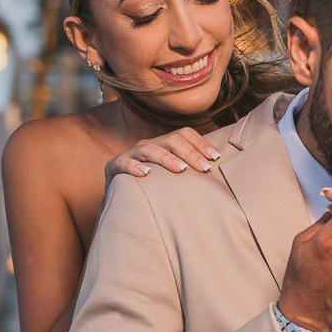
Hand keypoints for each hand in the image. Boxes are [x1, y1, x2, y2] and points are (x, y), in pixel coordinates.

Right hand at [104, 128, 220, 184]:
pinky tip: (145, 174)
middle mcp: (149, 144)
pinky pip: (124, 163)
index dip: (201, 143)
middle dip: (190, 153)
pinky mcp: (115, 166)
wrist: (119, 197)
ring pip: (150, 149)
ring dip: (167, 158)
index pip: (184, 134)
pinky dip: (134, 166)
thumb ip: (189, 171)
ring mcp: (131, 154)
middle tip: (204, 168)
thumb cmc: (151, 186)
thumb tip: (217, 175)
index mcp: (164, 144)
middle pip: (172, 140)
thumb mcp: (170, 176)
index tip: (216, 157)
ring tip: (181, 169)